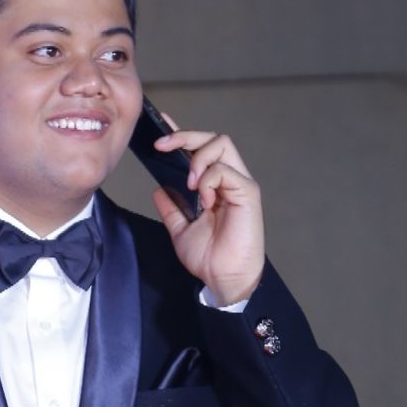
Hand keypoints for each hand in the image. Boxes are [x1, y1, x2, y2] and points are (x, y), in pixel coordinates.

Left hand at [151, 118, 264, 305]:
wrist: (225, 279)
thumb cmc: (210, 258)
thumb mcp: (181, 230)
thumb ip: (171, 209)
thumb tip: (158, 189)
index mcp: (215, 185)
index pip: (201, 149)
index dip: (182, 134)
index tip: (160, 127)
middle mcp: (230, 179)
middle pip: (213, 138)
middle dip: (185, 136)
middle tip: (162, 146)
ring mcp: (240, 183)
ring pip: (221, 144)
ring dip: (198, 158)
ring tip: (189, 183)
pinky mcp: (248, 192)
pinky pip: (225, 170)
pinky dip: (208, 180)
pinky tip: (203, 199)